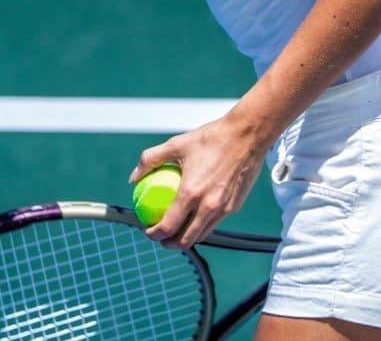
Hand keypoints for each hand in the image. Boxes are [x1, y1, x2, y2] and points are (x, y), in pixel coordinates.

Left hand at [128, 116, 267, 249]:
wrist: (247, 136)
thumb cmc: (211, 139)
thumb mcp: (175, 144)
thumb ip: (150, 160)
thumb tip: (134, 177)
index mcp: (191, 192)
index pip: (169, 225)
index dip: (154, 233)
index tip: (147, 230)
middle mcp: (209, 206)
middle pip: (185, 239)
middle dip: (169, 243)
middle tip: (160, 236)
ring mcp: (224, 209)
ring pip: (202, 234)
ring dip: (186, 238)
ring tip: (175, 230)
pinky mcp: (235, 207)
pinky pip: (215, 223)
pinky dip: (202, 225)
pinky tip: (194, 216)